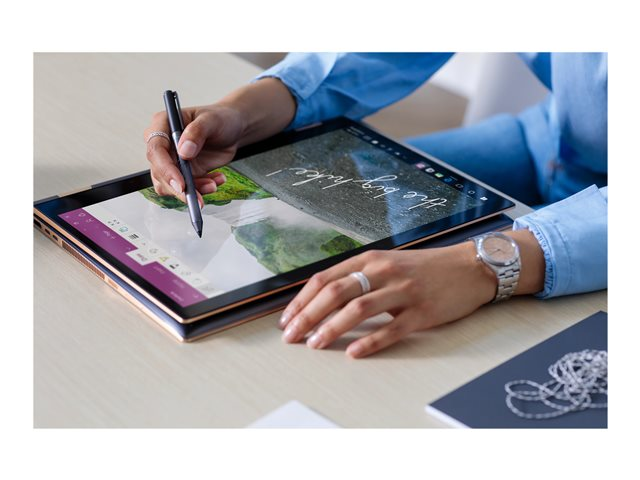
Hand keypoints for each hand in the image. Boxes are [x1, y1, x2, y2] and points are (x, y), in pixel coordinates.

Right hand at [143, 78, 295, 205]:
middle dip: (179, 188)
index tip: (180, 183)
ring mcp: (173, 161)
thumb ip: (197, 132)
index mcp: (163, 125)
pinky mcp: (184, 173)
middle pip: (159, 172)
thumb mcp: (211, 120)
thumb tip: (184, 152)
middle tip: (197, 198)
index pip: (155, 150)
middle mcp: (164, 145)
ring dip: (192, 190)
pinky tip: (217, 179)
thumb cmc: (220, 118)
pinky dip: (202, 189)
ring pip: (170, 185)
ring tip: (214, 184)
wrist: (232, 129)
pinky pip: (187, 188)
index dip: (165, 169)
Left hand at [278, 230, 544, 358]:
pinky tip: (353, 352)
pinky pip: (391, 328)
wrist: (469, 268)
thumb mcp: (387, 263)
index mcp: (370, 260)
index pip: (325, 279)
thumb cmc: (424, 268)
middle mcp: (383, 271)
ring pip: (359, 308)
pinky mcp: (422, 311)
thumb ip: (358, 277)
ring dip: (332, 327)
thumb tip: (323, 299)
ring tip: (315, 344)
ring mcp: (403, 291)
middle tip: (292, 336)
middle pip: (336, 293)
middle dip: (308, 316)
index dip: (302, 300)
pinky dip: (370, 341)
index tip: (287, 319)